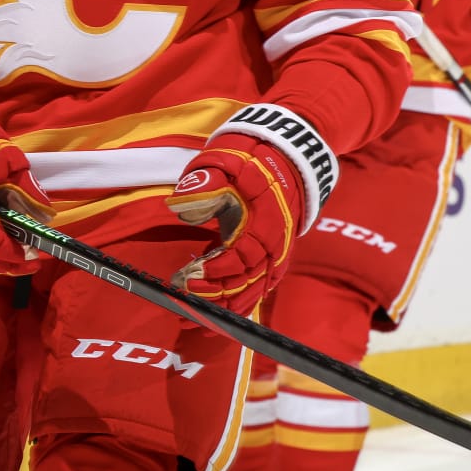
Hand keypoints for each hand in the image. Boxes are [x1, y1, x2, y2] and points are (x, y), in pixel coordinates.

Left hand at [168, 106, 333, 314]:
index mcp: (266, 220)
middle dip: (216, 297)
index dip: (218, 271)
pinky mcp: (274, 254)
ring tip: (194, 317)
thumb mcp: (226, 158)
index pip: (243, 256)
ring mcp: (278, 251)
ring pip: (255, 289)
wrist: (289, 153)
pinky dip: (241, 300)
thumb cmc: (253, 156)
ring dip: (227, 306)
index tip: (191, 276)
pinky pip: (260, 286)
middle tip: (183, 304)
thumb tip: (180, 204)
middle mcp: (276, 242)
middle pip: (249, 281)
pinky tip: (220, 310)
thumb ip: (206, 180)